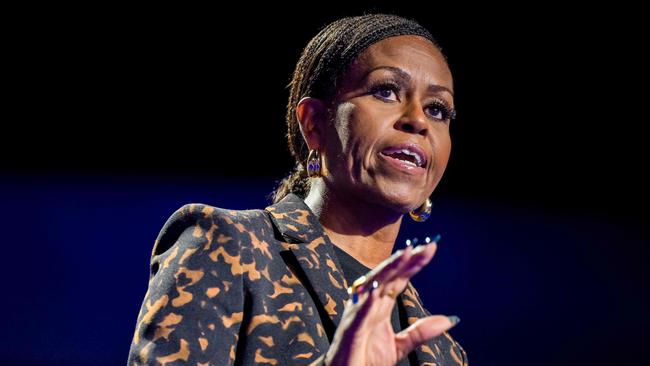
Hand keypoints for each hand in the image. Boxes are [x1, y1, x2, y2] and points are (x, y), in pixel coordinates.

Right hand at [324, 242, 457, 365]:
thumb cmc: (366, 359)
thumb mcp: (401, 345)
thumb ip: (422, 331)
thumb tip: (451, 319)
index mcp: (380, 305)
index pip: (400, 278)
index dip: (414, 262)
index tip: (431, 246)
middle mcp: (368, 304)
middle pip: (388, 276)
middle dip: (405, 259)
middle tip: (423, 245)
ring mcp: (358, 314)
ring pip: (373, 285)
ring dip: (388, 270)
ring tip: (403, 255)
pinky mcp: (350, 330)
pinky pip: (359, 314)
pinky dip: (366, 301)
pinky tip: (376, 290)